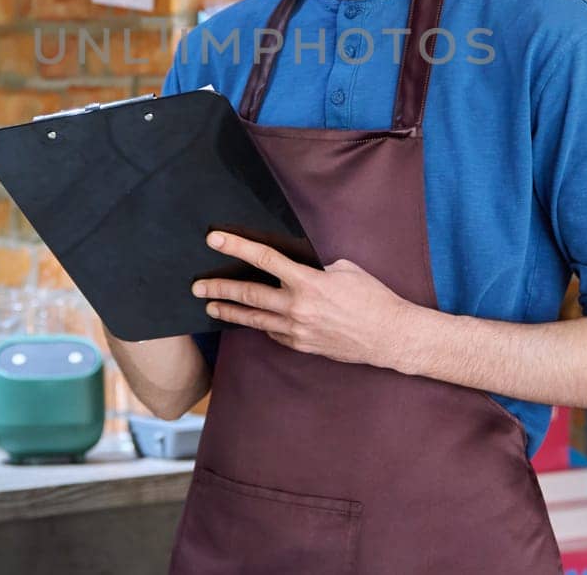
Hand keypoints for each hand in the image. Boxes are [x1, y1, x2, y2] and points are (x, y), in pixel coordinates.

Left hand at [192, 230, 418, 369]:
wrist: (390, 336)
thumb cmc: (373, 298)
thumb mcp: (346, 270)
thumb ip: (317, 268)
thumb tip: (301, 267)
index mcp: (308, 282)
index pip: (264, 259)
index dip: (237, 246)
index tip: (215, 239)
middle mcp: (297, 307)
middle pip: (248, 295)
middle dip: (219, 288)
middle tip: (197, 286)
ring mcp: (297, 330)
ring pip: (254, 320)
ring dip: (230, 312)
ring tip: (210, 308)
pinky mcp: (302, 346)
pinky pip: (274, 333)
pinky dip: (262, 325)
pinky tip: (252, 321)